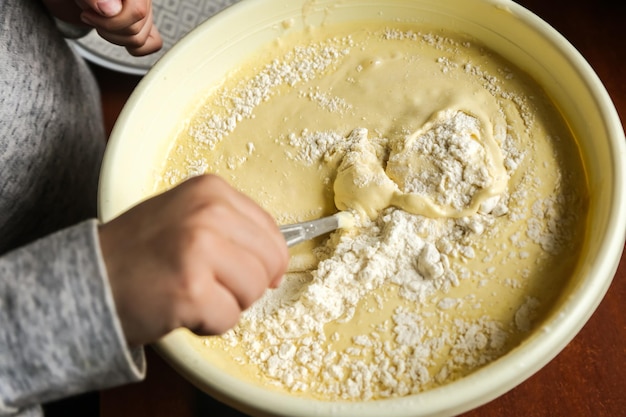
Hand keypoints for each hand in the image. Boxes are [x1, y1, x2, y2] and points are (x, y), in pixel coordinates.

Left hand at [43, 0, 161, 55]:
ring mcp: (148, 13)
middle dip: (107, 29)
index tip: (88, 14)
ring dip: (113, 37)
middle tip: (89, 16)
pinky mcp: (147, 26)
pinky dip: (133, 47)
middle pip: (137, 31)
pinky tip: (116, 34)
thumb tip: (110, 10)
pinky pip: (153, 44)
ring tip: (99, 22)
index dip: (111, 21)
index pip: (137, 12)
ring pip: (140, 41)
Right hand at [98, 175, 288, 346]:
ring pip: (254, 291)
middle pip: (270, 264)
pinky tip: (180, 309)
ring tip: (191, 293)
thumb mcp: (186, 216)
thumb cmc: (139, 252)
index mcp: (211, 190)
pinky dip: (209, 324)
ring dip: (227, 304)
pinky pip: (229, 318)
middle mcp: (208, 213)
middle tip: (210, 284)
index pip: (273, 233)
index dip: (266, 261)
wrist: (86, 279)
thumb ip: (232, 229)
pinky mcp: (191, 290)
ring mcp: (200, 249)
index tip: (244, 271)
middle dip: (247, 284)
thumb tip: (278, 263)